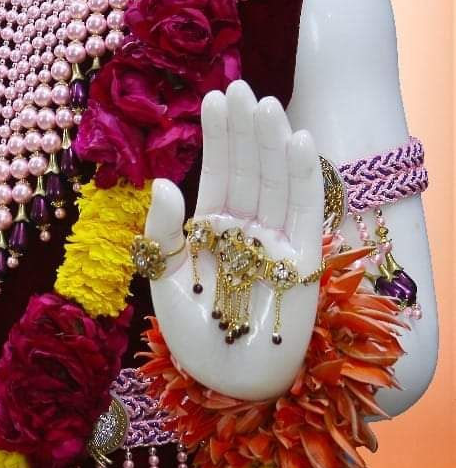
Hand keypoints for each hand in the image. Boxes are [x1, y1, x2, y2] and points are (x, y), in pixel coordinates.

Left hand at [145, 80, 323, 400]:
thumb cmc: (193, 335)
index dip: (218, 134)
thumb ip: (163, 230)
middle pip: (249, 167)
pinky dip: (305, 176)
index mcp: (214, 226)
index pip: (219, 170)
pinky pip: (306, 211)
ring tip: (265, 103)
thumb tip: (163, 180)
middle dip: (244, 127)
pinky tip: (299, 140)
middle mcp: (247, 226)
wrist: (228, 383)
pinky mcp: (302, 260)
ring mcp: (276, 240)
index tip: (213, 95)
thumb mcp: (164, 278)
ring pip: (276, 180)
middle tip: (240, 84)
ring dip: (272, 141)